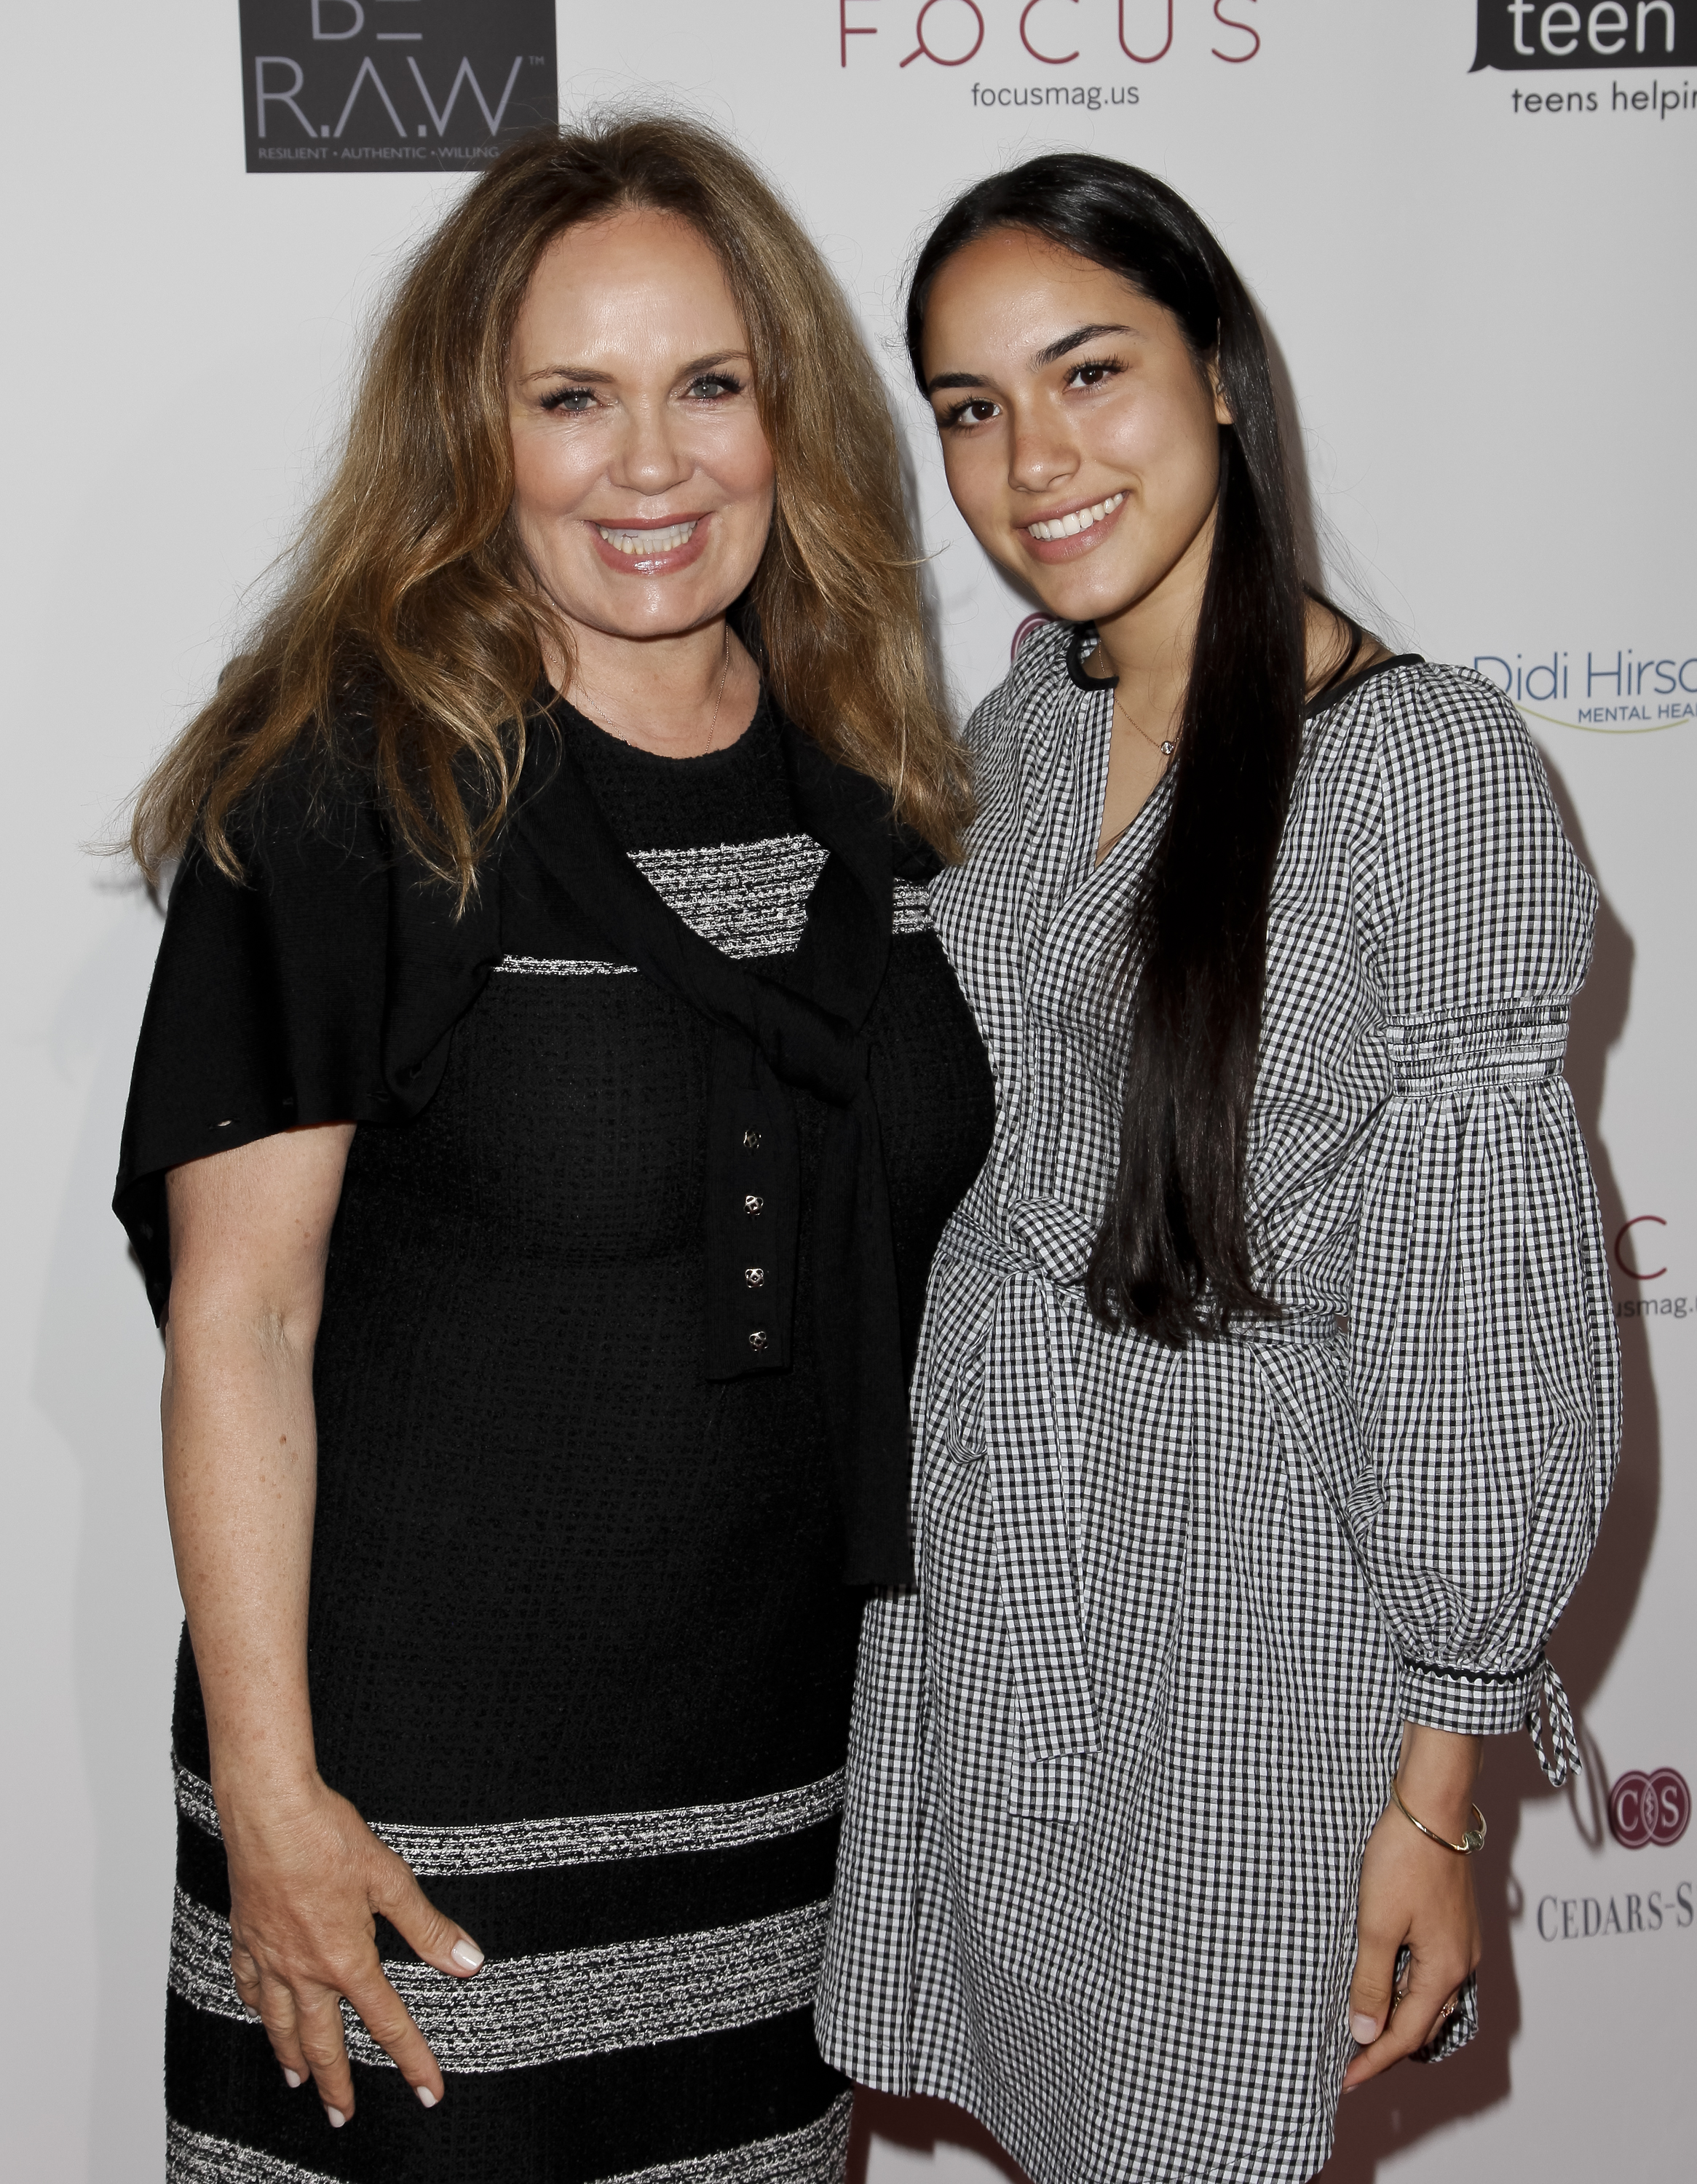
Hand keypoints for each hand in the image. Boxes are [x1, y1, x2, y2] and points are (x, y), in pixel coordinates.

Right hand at [220, 1774, 483, 2126]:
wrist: (270, 1811)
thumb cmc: (328, 1837)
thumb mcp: (391, 1880)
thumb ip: (427, 1928)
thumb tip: (467, 1962)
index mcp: (347, 1959)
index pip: (387, 2022)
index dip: (413, 2060)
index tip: (428, 2092)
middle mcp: (305, 1970)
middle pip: (323, 2041)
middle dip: (337, 2083)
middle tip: (342, 2116)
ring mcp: (271, 1957)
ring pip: (281, 2025)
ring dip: (291, 2058)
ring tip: (297, 2082)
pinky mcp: (246, 1938)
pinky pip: (250, 1987)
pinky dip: (258, 2008)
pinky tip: (263, 2014)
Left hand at [1342, 1724, 1482, 2090]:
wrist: (1430, 1806)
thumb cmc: (1405, 1859)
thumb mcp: (1377, 1924)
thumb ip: (1371, 1981)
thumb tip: (1365, 2033)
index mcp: (1444, 1970)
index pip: (1406, 2035)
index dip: (1374, 2060)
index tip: (1345, 2080)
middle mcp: (1460, 1963)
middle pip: (1422, 2023)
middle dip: (1386, 2045)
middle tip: (1348, 2060)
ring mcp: (1460, 1942)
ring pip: (1427, 1998)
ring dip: (1396, 2016)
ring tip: (1360, 2027)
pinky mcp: (1451, 1923)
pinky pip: (1430, 1972)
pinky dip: (1405, 1987)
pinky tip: (1382, 1980)